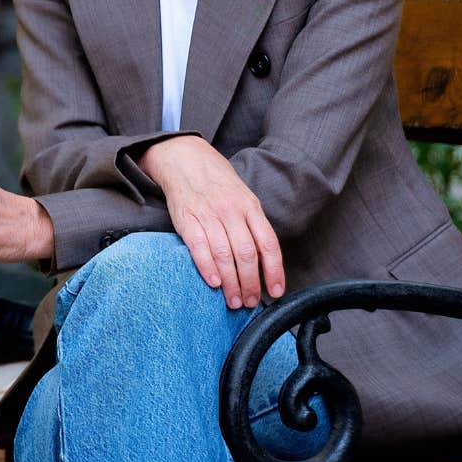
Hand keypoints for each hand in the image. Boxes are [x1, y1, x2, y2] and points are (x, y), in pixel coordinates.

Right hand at [138, 136, 283, 308]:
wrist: (186, 160)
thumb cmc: (218, 184)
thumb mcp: (243, 198)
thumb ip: (252, 225)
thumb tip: (264, 261)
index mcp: (250, 206)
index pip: (268, 243)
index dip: (274, 271)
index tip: (276, 291)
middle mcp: (232, 211)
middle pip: (247, 254)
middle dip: (251, 283)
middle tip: (250, 302)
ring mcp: (209, 214)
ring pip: (225, 254)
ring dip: (231, 283)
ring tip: (234, 301)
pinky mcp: (187, 219)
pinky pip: (199, 246)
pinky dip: (208, 267)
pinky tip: (214, 283)